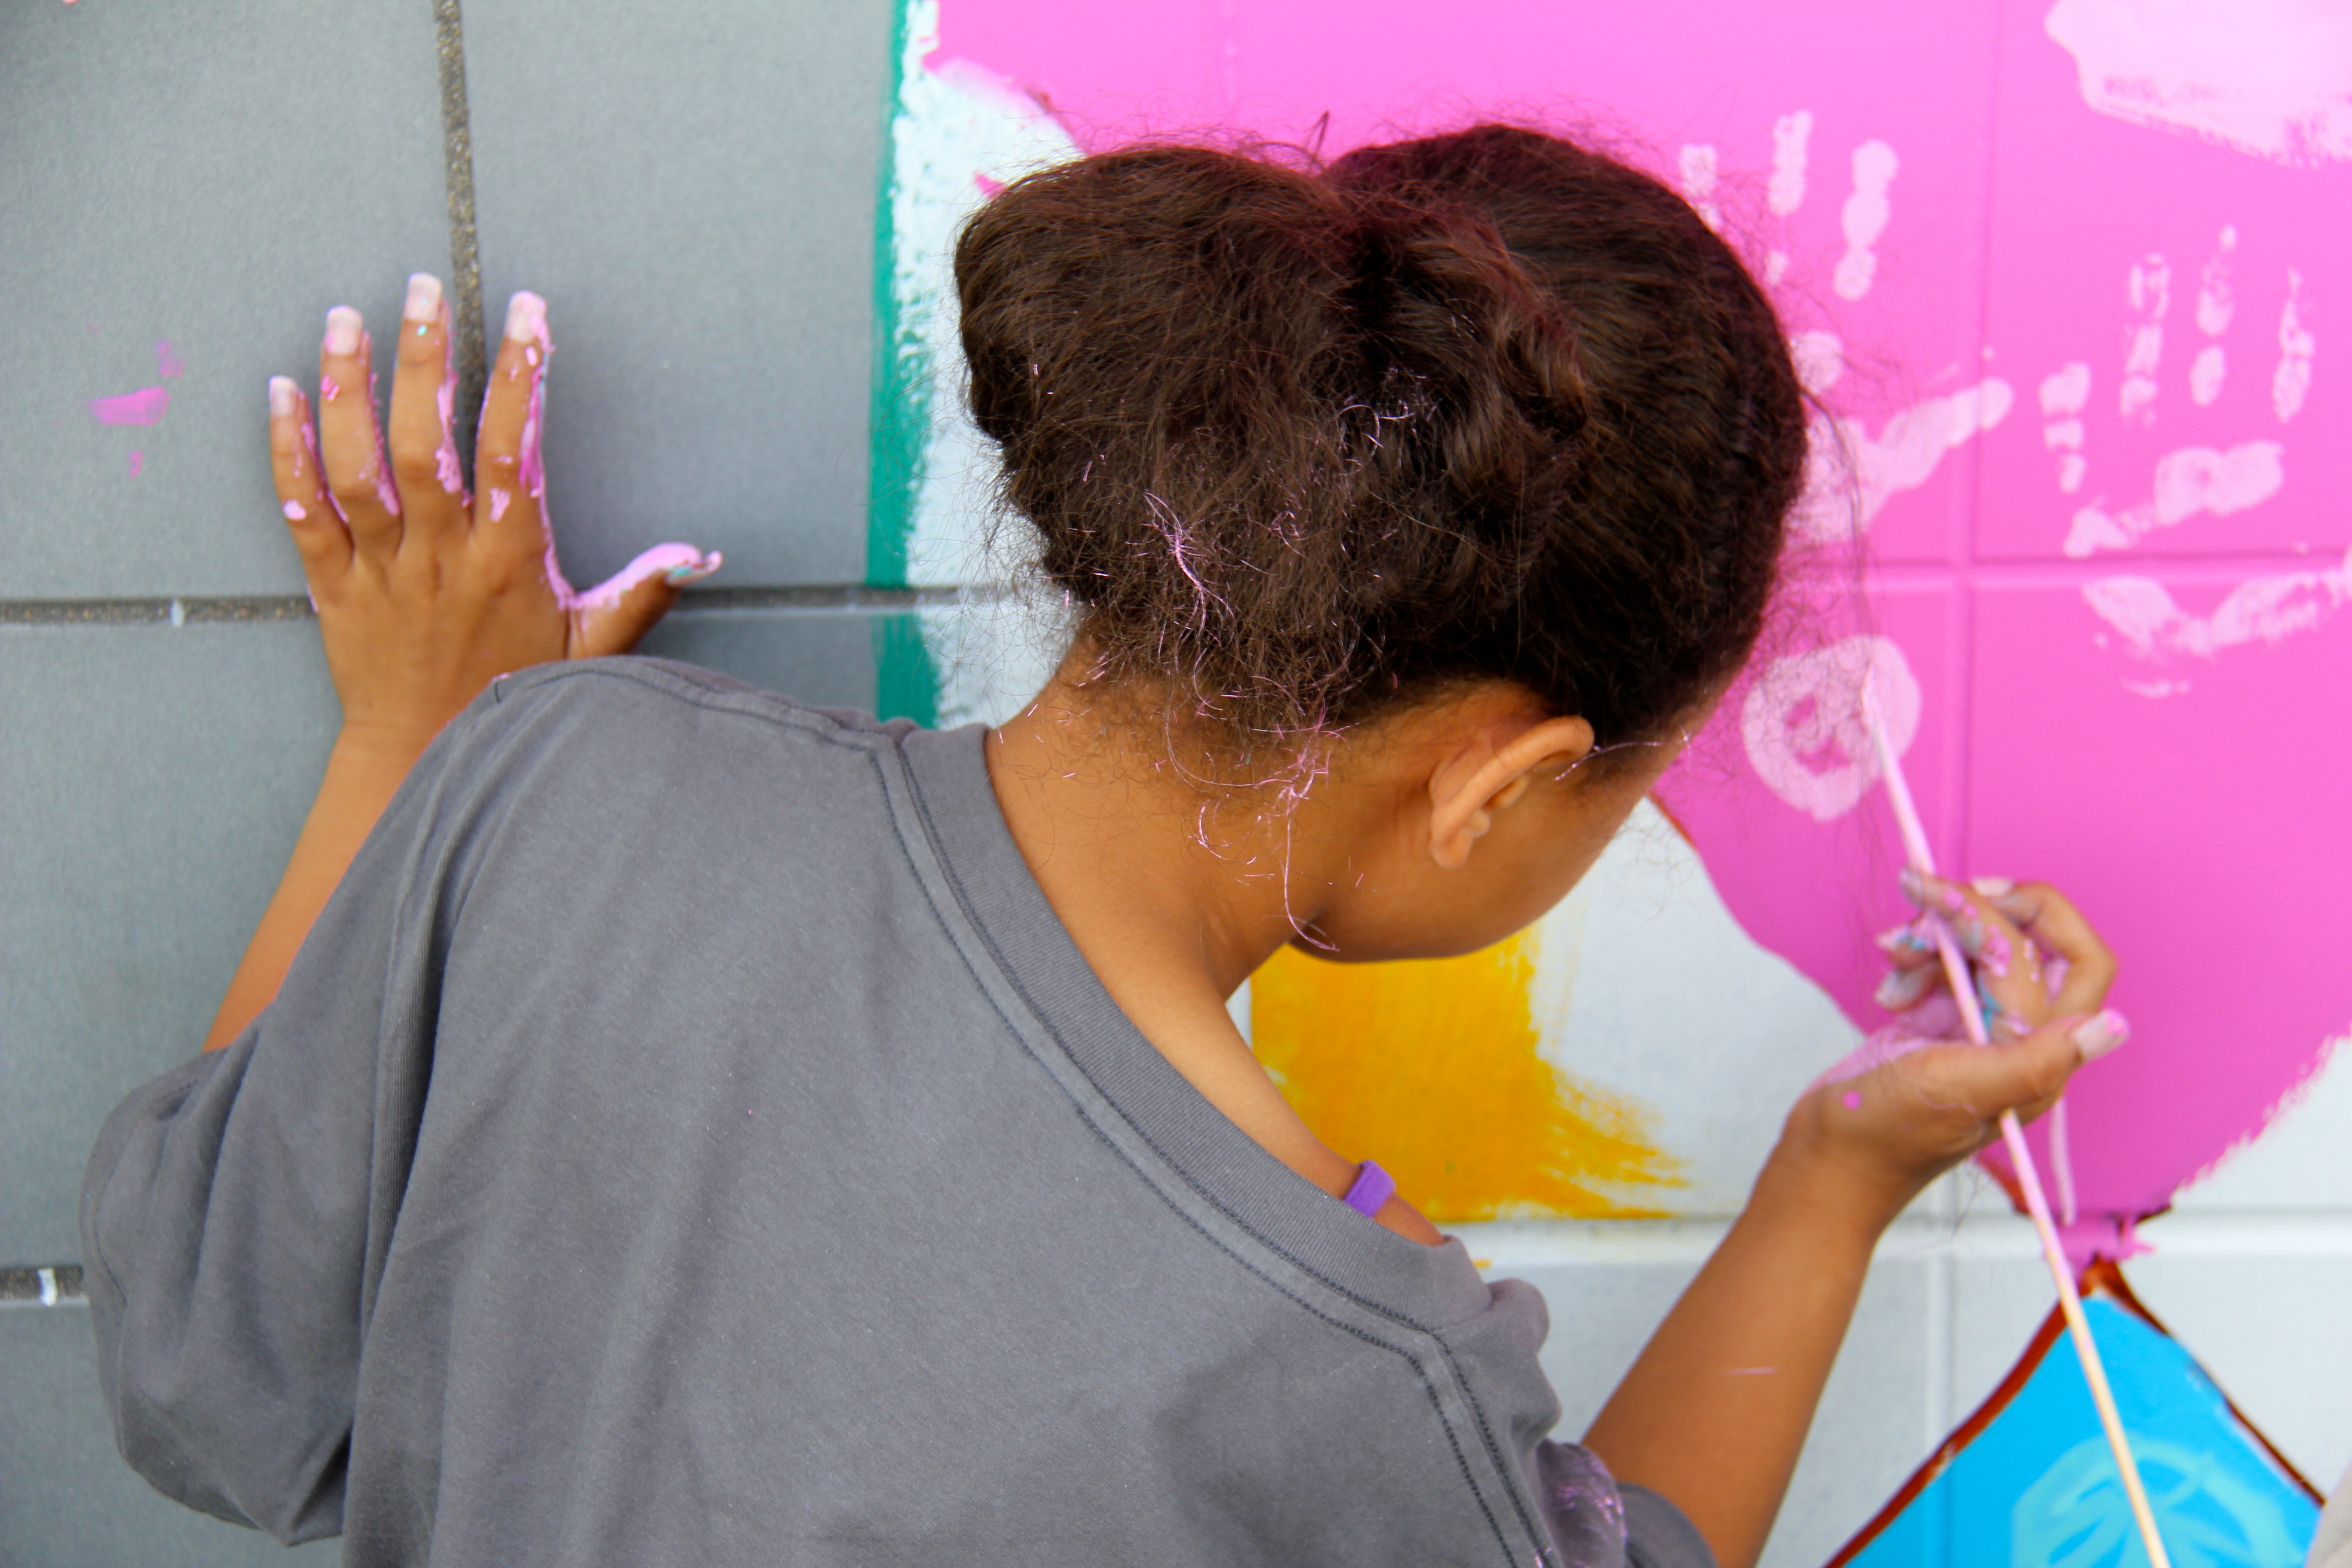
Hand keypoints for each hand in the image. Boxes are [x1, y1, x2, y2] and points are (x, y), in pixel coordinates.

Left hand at [267, 276, 718, 761]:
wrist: (424, 758)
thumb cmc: (509, 697)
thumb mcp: (591, 650)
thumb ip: (641, 594)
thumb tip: (699, 556)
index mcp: (508, 560)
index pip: (514, 452)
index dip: (523, 378)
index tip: (528, 315)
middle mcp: (441, 555)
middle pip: (425, 443)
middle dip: (424, 359)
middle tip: (422, 289)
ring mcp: (382, 568)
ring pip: (358, 466)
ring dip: (349, 389)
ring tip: (344, 320)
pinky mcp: (333, 584)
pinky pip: (302, 510)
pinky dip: (286, 450)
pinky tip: (280, 391)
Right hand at [1782, 874, 2125, 1232]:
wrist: (1827, 1160)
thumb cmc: (1888, 1137)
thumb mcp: (1962, 1091)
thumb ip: (2036, 1060)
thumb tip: (2112, 1027)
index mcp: (2039, 1056)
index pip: (2052, 957)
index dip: (2015, 915)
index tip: (1959, 895)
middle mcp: (2018, 1039)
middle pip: (2027, 943)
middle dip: (1976, 913)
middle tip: (1926, 896)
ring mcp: (1977, 1029)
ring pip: (1980, 949)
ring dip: (1933, 936)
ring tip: (1892, 954)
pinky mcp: (1938, 1025)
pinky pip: (1942, 967)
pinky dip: (1911, 959)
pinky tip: (1888, 986)